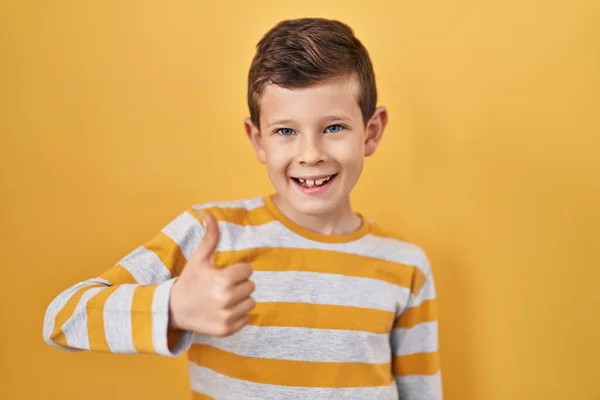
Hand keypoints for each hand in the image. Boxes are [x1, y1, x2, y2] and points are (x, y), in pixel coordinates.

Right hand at [169, 210, 255, 336]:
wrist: (173, 311)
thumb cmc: (189, 282)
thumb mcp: (198, 259)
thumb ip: (210, 238)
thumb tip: (209, 214)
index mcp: (223, 280)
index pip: (248, 270)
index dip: (237, 270)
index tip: (224, 273)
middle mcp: (227, 299)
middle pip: (251, 286)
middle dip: (239, 284)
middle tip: (222, 286)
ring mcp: (228, 316)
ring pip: (251, 302)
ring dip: (241, 299)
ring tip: (224, 298)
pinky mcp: (227, 330)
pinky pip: (246, 318)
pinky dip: (238, 315)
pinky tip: (223, 310)